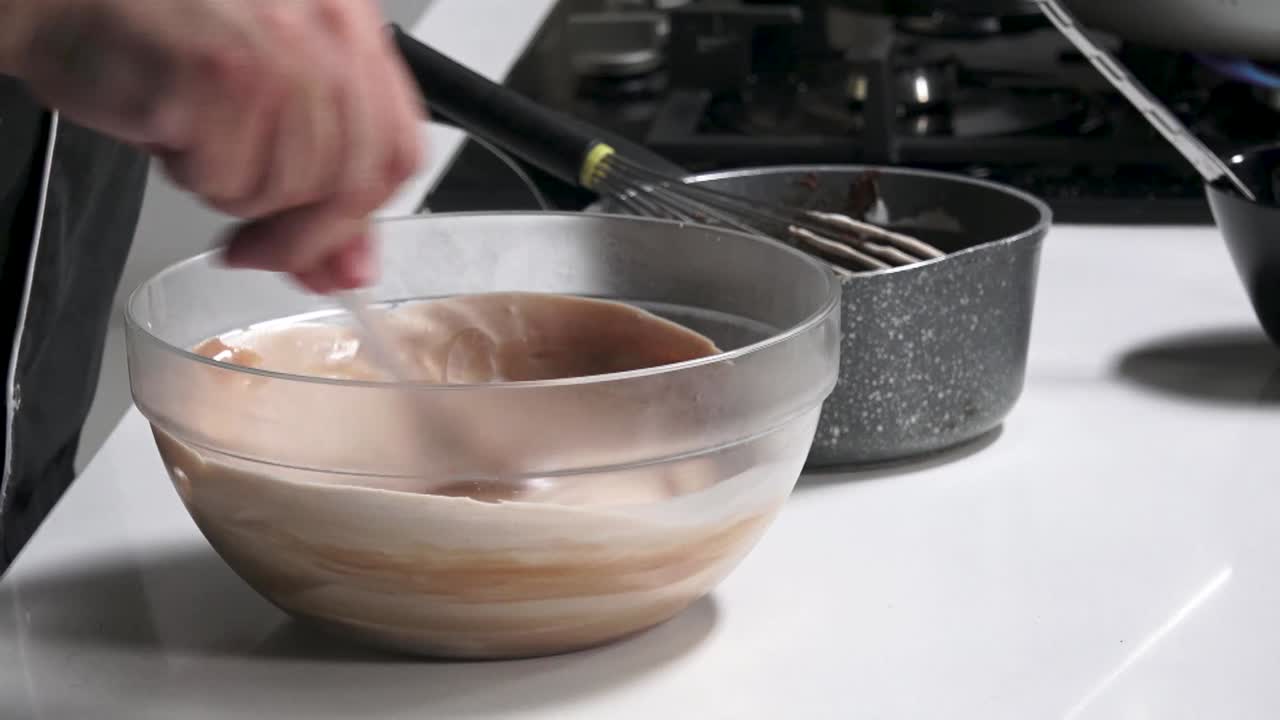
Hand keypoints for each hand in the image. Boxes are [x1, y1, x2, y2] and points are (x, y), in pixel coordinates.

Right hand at [3, 0, 424, 292]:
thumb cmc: (154, 32)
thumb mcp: (262, 100)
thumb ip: (322, 182)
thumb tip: (353, 268)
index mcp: (349, 22)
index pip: (401, 148)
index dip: (363, 218)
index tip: (332, 257)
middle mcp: (325, 28)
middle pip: (353, 181)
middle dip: (299, 236)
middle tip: (252, 248)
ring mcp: (276, 50)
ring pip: (290, 187)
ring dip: (232, 188)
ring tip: (195, 139)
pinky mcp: (220, 76)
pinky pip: (229, 180)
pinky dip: (193, 173)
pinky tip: (169, 125)